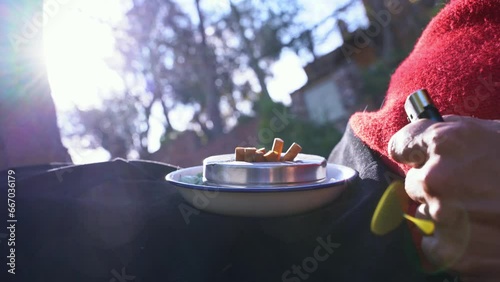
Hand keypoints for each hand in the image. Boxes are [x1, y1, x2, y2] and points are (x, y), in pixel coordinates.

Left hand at [388, 115, 499, 280]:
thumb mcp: (496, 135)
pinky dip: (449, 244)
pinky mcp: (451, 252)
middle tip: (466, 189)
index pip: (401, 144)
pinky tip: (477, 236)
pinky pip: (431, 246)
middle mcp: (437, 177)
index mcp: (447, 141)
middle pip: (412, 182)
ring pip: (421, 214)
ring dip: (442, 214)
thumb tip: (425, 137)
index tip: (414, 156)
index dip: (410, 151)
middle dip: (433, 185)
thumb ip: (456, 135)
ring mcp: (442, 216)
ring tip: (480, 213)